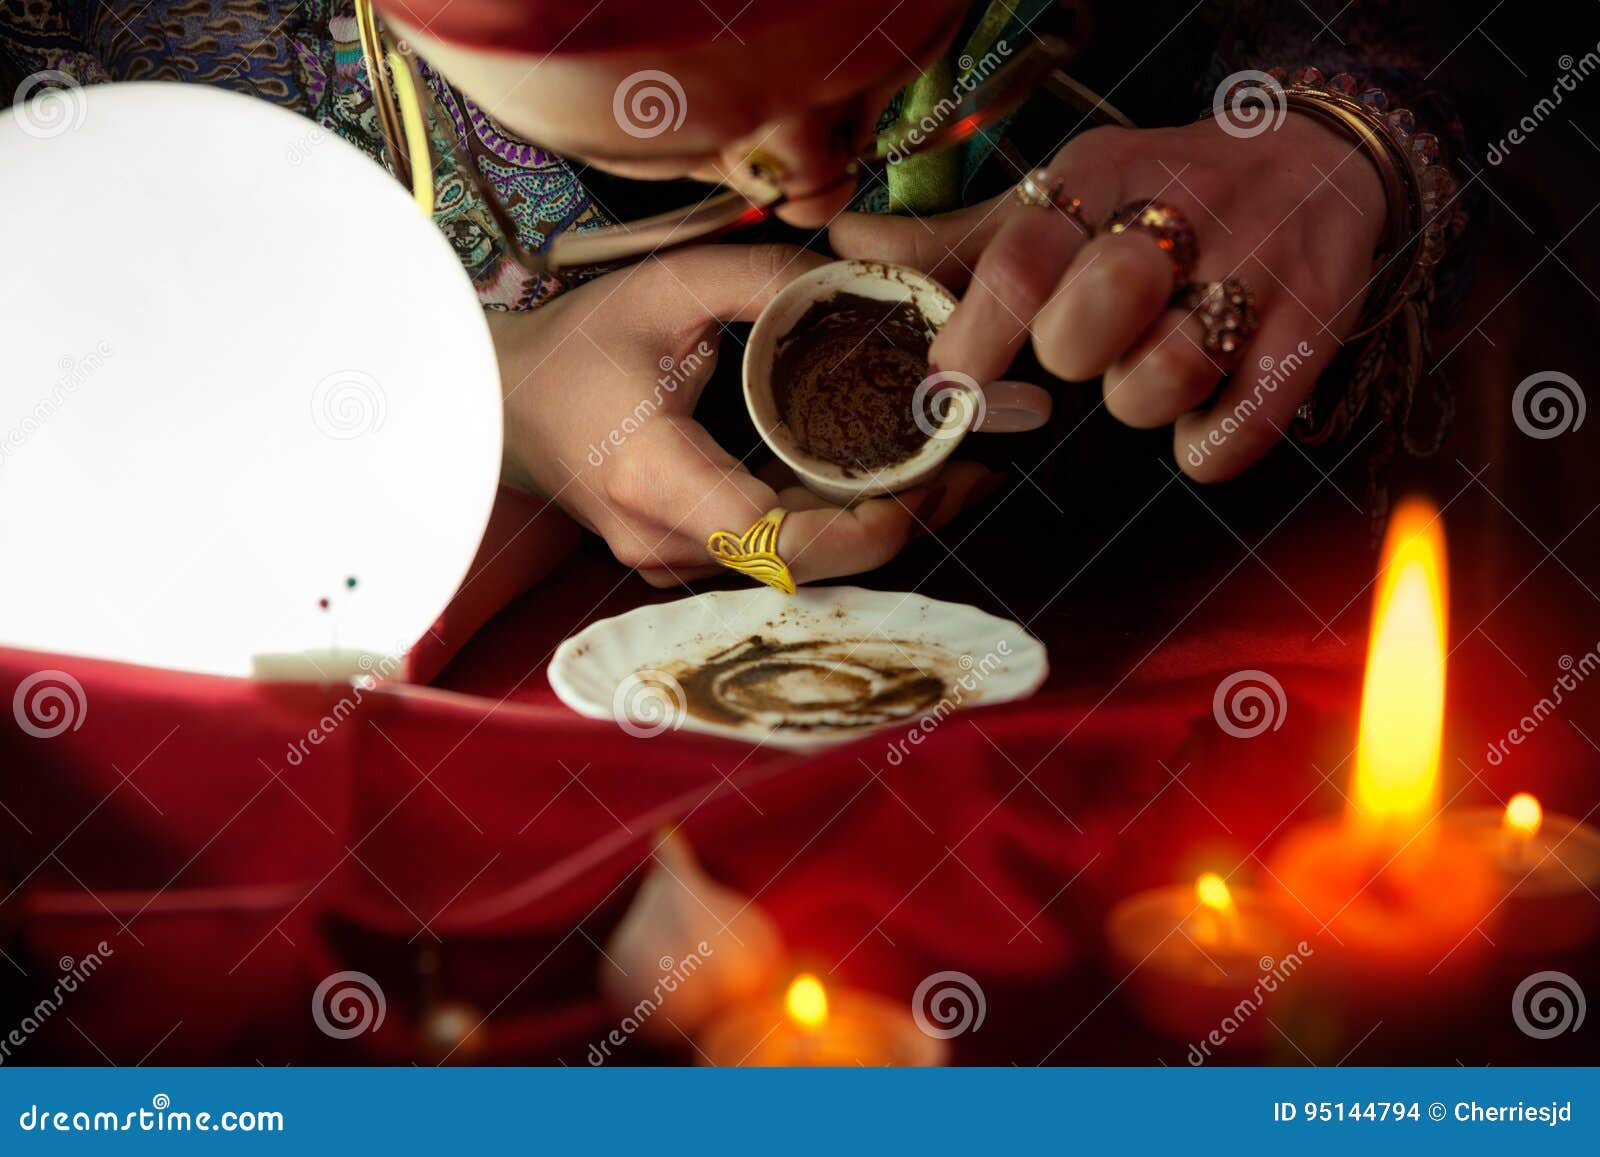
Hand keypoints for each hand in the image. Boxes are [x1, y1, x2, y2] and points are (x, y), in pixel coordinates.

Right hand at [490, 244, 995, 586]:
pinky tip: (886, 487)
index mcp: (657, 478)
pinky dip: (836, 524)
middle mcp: (665, 541)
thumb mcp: (667, 285)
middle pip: (807, 562)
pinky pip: (774, 556)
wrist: (505, 404)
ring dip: (876, 527)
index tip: (932, 478)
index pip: (779, 535)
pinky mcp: (683, 560)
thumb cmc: (578, 345)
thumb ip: (763, 280)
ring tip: (950, 476)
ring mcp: (671, 562)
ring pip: (798, 567)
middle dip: (899, 522)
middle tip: (971, 471)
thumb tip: (857, 286)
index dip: (868, 523)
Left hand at [830, 113, 1386, 479]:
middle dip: (1070, 357)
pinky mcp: (1311, 330)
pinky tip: (1199, 417)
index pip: (1020, 257)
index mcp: (1099, 179)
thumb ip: (958, 241)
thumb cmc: (1160, 198)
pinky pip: (1240, 425)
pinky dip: (1207, 444)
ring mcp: (1253, 272)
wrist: (1318, 162)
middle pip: (1091, 315)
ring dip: (1140, 401)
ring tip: (1147, 373)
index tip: (954, 377)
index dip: (976, 330)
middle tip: (1080, 355)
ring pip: (1165, 374)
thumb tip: (846, 243)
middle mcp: (1178, 216)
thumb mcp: (1065, 197)